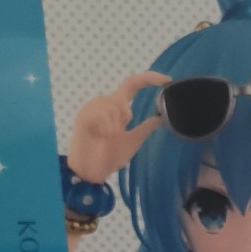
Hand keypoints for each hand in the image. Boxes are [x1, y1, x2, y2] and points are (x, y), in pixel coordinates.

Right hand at [67, 70, 169, 184]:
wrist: (91, 172)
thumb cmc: (108, 157)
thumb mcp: (132, 141)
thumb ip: (145, 128)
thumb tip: (160, 117)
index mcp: (116, 107)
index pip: (133, 85)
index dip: (149, 79)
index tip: (167, 80)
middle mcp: (104, 103)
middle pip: (122, 99)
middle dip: (124, 118)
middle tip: (115, 135)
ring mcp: (92, 108)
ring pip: (114, 105)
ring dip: (114, 126)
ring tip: (105, 137)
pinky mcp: (83, 115)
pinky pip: (102, 114)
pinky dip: (105, 128)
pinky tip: (99, 136)